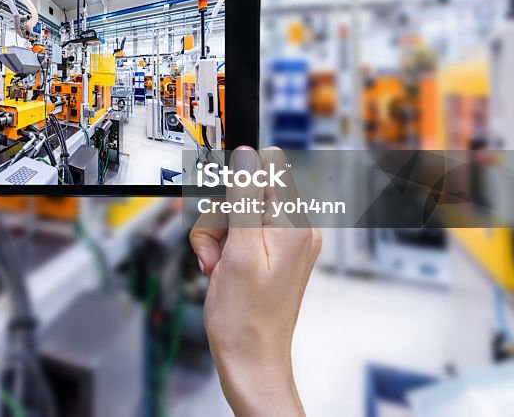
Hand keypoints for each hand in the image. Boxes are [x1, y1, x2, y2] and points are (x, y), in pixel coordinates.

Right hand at [190, 146, 320, 416]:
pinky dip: (225, 247)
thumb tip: (247, 155)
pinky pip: (242, 232)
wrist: (250, 359)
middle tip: (216, 251)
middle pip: (245, 192)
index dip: (234, 187)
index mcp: (295, 224)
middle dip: (219, 218)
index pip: (263, 171)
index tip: (221, 211)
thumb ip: (243, 198)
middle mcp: (297, 229)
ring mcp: (286, 242)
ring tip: (217, 266)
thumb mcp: (238, 251)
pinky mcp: (273, 253)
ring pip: (237, 212)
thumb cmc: (245, 318)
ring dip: (216, 236)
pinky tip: (221, 268)